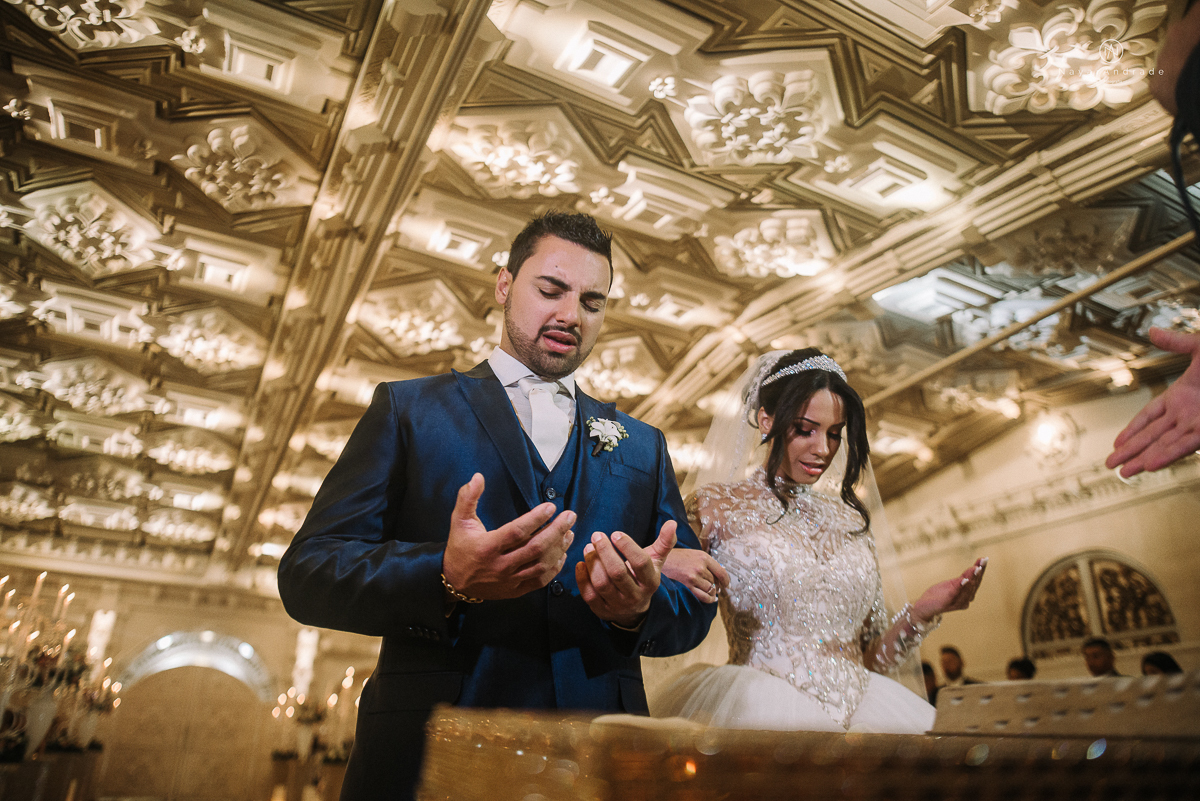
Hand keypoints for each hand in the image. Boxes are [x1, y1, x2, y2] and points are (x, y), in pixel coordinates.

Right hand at [442, 473, 574, 600]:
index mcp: (487, 547)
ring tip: (569, 532)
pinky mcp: (515, 590)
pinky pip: (540, 581)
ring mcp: (509, 580)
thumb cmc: (460, 547)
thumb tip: (478, 477)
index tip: (551, 506)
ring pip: (541, 565)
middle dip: (557, 530)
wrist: (455, 581)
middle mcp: (500, 565)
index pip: (517, 532)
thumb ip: (467, 497)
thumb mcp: (459, 520)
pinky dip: (554, 568)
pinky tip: (562, 554)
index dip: (536, 519)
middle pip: (535, 548)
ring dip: (559, 548)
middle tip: (570, 516)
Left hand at [576, 520, 676, 626]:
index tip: (615, 533)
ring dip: (592, 563)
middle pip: (617, 573)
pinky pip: (589, 595)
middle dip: (605, 551)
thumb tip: (672, 523)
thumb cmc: (642, 577)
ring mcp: (618, 605)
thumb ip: (664, 542)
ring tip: (588, 547)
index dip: (627, 546)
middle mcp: (635, 596)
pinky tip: (581, 563)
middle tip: (597, 535)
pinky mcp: (602, 611)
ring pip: (602, 584)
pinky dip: (582, 578)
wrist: (634, 609)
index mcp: (650, 582)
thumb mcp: (655, 561)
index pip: (640, 563)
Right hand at [662, 548, 728, 603]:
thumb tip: (719, 574)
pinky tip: (709, 598)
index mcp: (703, 557)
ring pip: (711, 589)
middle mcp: (700, 567)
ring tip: (710, 592)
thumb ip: (705, 562)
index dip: (726, 580)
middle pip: (715, 581)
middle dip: (715, 585)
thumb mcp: (692, 553)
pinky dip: (709, 599)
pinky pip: (704, 597)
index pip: (721, 572)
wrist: (658, 561)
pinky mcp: (688, 587)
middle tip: (713, 587)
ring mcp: (694, 578)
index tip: (726, 584)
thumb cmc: (674, 557)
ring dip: (711, 592)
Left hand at [911, 557, 986, 622]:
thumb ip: (963, 578)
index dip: (982, 569)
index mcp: (968, 594)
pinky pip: (955, 593)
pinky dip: (961, 586)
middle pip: (974, 583)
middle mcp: (966, 599)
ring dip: (972, 577)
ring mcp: (957, 602)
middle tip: (983, 561)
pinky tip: (964, 580)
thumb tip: (975, 567)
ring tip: (976, 568)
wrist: (925, 607)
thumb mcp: (952, 583)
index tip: (985, 558)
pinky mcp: (947, 602)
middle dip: (979, 571)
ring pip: (967, 588)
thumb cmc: (940, 595)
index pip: (977, 580)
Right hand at [1105, 328, 1199, 477]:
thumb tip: (1153, 332)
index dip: (1132, 429)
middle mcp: (1186, 413)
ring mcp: (1196, 423)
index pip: (1149, 416)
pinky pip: (1184, 445)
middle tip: (1112, 464)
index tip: (1118, 441)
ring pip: (1163, 445)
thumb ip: (1176, 342)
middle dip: (1131, 450)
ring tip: (1126, 472)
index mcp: (1181, 394)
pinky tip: (1152, 464)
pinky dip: (1167, 455)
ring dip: (1144, 459)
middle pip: (1152, 436)